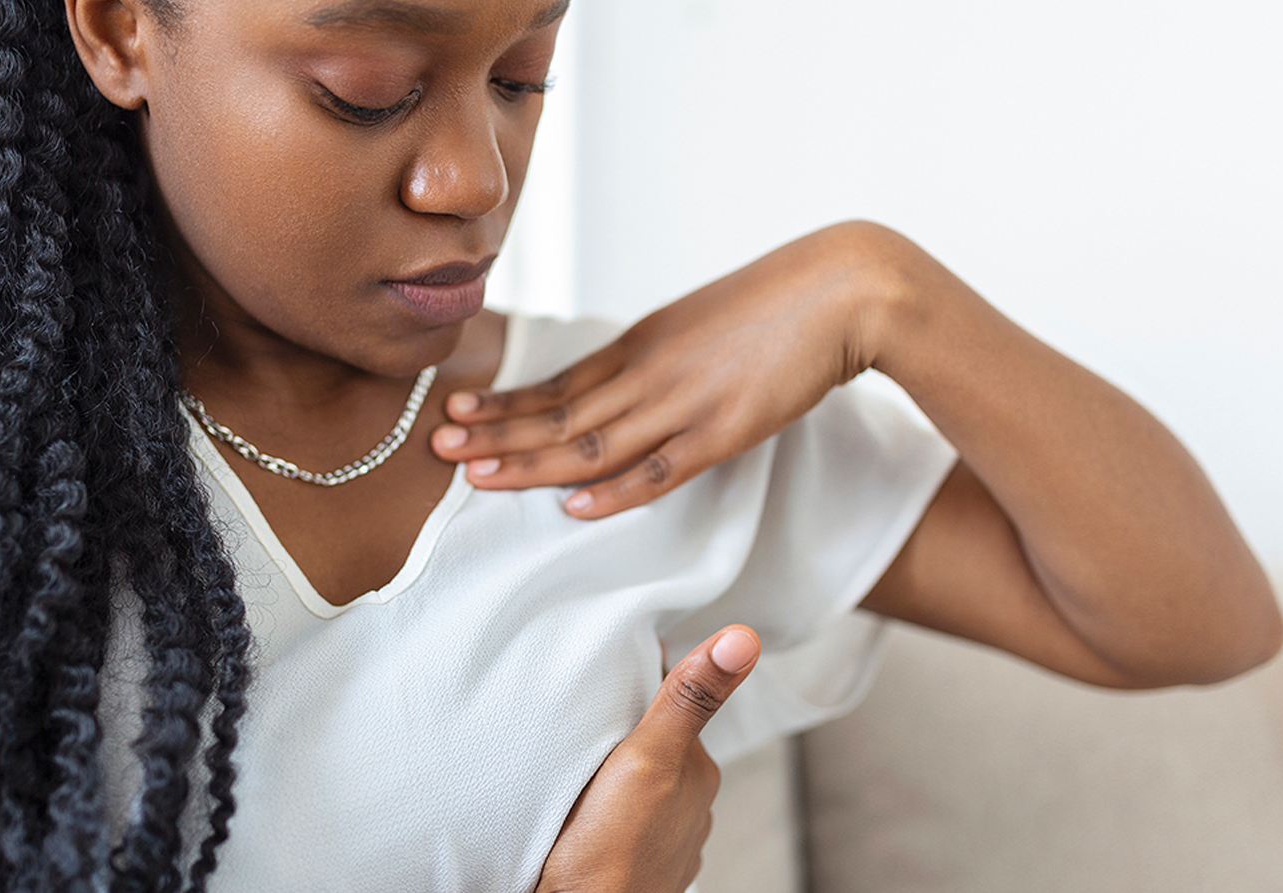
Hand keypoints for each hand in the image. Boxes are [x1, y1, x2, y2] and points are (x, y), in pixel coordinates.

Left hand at [433, 222, 940, 518]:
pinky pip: (660, 467)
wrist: (844, 289)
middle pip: (559, 412)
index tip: (455, 415)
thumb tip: (630, 384)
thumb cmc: (779, 307)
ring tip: (477, 477)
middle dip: (496, 433)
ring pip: (593, 441)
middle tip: (438, 449)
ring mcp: (685, 401)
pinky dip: (616, 490)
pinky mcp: (725, 429)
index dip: (505, 404)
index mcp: (643, 343)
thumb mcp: (702, 326)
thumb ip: (662, 359)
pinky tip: (574, 506)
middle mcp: (650, 371)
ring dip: (531, 462)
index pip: (560, 383)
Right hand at [535, 625, 761, 892]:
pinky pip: (626, 815)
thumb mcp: (647, 760)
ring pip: (643, 779)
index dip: (640, 677)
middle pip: (659, 740)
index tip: (609, 662)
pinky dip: (610, 804)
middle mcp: (691, 804)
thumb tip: (741, 640)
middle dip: (628, 723)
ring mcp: (666, 836)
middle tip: (586, 709)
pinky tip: (586, 805)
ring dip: (619, 766)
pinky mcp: (638, 858)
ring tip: (582, 757)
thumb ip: (688, 701)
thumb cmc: (607, 855)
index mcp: (697, 770)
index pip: (674, 701)